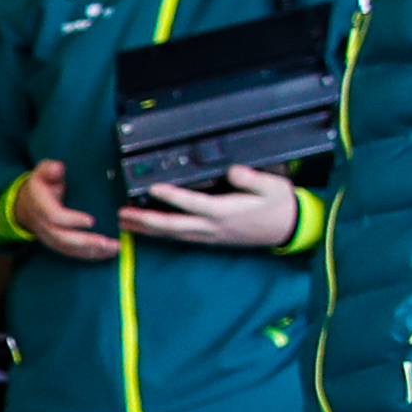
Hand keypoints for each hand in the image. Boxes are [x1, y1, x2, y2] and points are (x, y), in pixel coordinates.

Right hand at [16, 160, 118, 264]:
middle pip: (62, 238)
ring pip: (69, 249)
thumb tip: (58, 168)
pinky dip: (90, 255)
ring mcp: (49, 237)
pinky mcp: (56, 244)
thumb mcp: (42, 171)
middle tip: (107, 241)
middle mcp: (43, 225)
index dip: (71, 220)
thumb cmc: (41, 186)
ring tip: (113, 248)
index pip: (54, 217)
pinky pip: (72, 253)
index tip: (91, 220)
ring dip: (92, 251)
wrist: (25, 205)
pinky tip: (108, 253)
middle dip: (85, 241)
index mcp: (40, 206)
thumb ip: (49, 169)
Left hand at [126, 165, 306, 248]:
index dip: (172, 196)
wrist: (288, 228)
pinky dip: (161, 234)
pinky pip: (180, 238)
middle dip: (146, 221)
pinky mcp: (210, 239)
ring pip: (173, 235)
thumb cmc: (279, 205)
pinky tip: (147, 230)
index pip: (193, 204)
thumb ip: (252, 179)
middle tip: (123, 214)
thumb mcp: (272, 186)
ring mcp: (210, 236)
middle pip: (174, 226)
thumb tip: (233, 171)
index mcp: (226, 212)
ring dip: (147, 229)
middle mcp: (213, 227)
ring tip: (125, 222)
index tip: (153, 188)